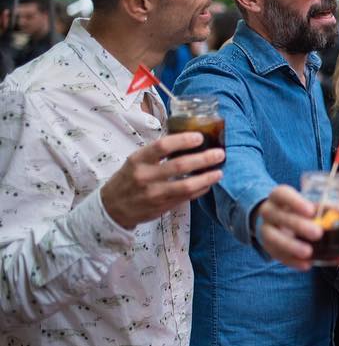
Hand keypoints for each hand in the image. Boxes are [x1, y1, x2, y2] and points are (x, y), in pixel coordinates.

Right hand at [101, 132, 224, 228]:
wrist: (112, 208)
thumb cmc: (128, 179)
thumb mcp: (135, 161)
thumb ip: (156, 153)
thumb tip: (187, 141)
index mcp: (138, 160)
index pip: (162, 146)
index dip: (183, 140)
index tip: (200, 137)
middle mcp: (146, 176)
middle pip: (179, 166)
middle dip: (203, 159)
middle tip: (219, 153)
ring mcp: (155, 193)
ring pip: (187, 185)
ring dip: (206, 178)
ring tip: (219, 172)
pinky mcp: (163, 206)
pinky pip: (187, 197)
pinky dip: (200, 189)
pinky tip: (208, 184)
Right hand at [254, 185, 321, 270]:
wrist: (278, 222)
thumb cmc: (302, 211)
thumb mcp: (315, 205)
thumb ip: (335, 211)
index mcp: (280, 196)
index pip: (282, 194)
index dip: (295, 201)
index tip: (311, 210)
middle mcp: (269, 211)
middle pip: (278, 216)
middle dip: (298, 225)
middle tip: (317, 233)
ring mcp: (266, 230)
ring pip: (273, 237)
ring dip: (291, 245)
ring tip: (308, 253)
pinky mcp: (268, 247)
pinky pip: (277, 255)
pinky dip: (292, 261)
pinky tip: (306, 265)